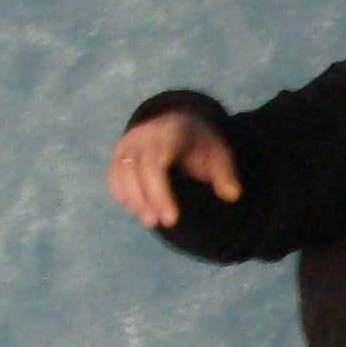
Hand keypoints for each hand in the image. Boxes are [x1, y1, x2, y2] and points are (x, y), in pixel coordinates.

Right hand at [107, 111, 240, 229]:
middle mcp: (145, 134)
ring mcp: (129, 141)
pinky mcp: (120, 151)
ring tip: (150, 220)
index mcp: (171, 133)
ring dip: (132, 199)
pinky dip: (121, 193)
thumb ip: (226, 174)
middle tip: (161, 223)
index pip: (156, 164)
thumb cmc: (202, 144)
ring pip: (119, 172)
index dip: (160, 194)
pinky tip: (136, 208)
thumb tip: (232, 195)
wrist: (182, 123)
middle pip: (135, 169)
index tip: (172, 218)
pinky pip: (113, 174)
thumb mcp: (220, 154)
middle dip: (146, 200)